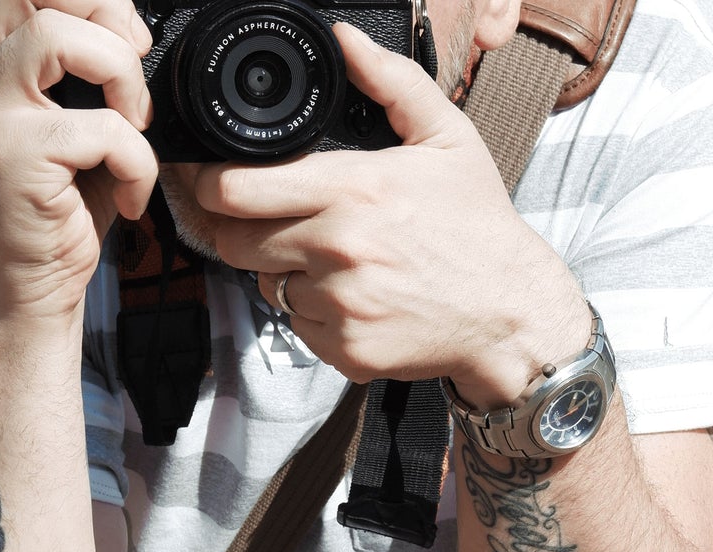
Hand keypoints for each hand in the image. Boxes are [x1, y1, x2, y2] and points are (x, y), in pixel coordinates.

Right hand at [0, 0, 159, 318]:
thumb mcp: (73, 128)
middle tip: (132, 67)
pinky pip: (103, 128)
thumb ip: (86, 72)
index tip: (128, 41)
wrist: (30, 295)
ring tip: (132, 129)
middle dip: (104, 12)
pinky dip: (137, 163)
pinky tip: (128, 197)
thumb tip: (132, 28)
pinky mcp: (13, 154)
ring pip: (61, 34)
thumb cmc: (59, 215)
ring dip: (122, 77)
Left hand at [196, 23, 586, 395]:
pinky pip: (298, 328)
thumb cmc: (479, 227)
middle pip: (233, 243)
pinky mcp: (344, 350)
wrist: (510, 315)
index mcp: (352, 190)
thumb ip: (392, 81)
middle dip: (241, 230)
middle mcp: (337, 249)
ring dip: (284, 273)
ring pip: (267, 287)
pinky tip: (354, 297)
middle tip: (270, 222)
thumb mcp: (448, 138)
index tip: (203, 179)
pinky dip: (314, 314)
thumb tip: (345, 40)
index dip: (207, 184)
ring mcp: (338, 306)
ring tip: (333, 261)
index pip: (235, 190)